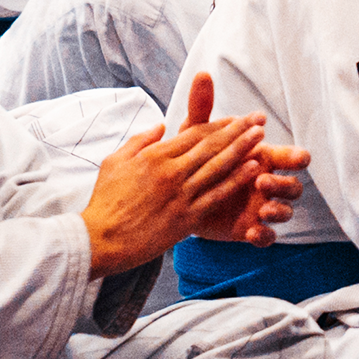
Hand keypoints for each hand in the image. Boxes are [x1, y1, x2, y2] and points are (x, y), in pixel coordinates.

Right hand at [81, 83, 271, 278]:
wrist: (97, 241)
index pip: (195, 134)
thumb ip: (140, 140)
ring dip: (243, 148)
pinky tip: (254, 168)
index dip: (220, 124)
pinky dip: (237, 180)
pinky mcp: (185, 218)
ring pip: (218, 166)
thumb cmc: (104, 202)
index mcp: (155, 155)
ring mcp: (180, 194)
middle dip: (239, 129)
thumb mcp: (115, 161)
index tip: (238, 117)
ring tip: (261, 136)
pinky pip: (216, 195)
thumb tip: (161, 124)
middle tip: (260, 117)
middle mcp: (171, 171)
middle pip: (212, 145)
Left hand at [179, 73, 309, 246]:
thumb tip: (202, 74)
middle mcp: (266, 182)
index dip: (298, 157)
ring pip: (285, 211)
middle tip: (263, 180)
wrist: (174, 195)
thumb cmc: (194, 158)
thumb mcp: (196, 134)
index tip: (297, 158)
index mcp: (263, 158)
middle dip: (285, 184)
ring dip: (279, 209)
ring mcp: (261, 207)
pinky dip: (264, 235)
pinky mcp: (249, 229)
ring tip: (263, 207)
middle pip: (295, 186)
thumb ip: (202, 107)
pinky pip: (267, 236)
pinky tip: (253, 232)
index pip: (293, 157)